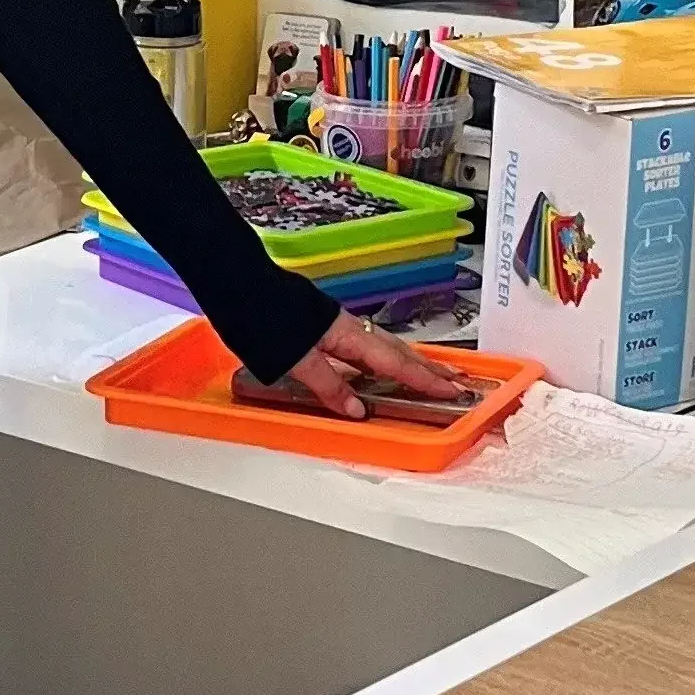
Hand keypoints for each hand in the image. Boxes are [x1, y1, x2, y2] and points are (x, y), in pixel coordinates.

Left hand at [276, 313, 473, 425]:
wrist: (238, 284)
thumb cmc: (262, 317)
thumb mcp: (296, 361)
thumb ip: (328, 386)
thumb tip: (357, 410)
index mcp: (346, 334)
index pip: (394, 363)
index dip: (424, 379)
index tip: (450, 390)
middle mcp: (347, 327)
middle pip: (396, 351)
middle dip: (427, 368)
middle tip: (455, 381)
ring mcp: (337, 324)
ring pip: (383, 346)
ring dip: (408, 362)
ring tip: (428, 374)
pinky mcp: (324, 325)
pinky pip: (365, 345)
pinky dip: (383, 357)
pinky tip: (380, 365)